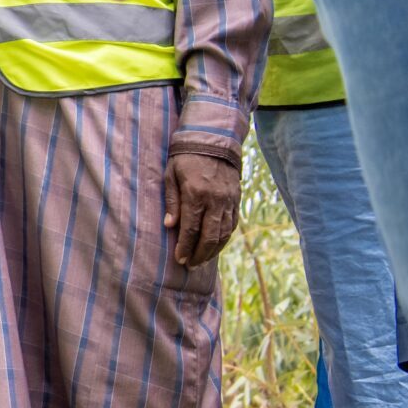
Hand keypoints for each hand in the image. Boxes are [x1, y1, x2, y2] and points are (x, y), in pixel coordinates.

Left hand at [163, 151, 240, 267]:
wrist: (213, 141)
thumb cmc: (185, 158)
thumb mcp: (170, 175)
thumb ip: (171, 201)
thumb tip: (170, 226)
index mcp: (196, 194)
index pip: (191, 228)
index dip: (186, 246)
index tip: (179, 259)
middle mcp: (216, 200)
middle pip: (210, 235)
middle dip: (200, 254)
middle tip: (190, 265)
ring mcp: (229, 200)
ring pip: (224, 233)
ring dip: (213, 250)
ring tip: (201, 260)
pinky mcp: (236, 199)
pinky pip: (233, 224)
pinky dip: (224, 238)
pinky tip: (215, 246)